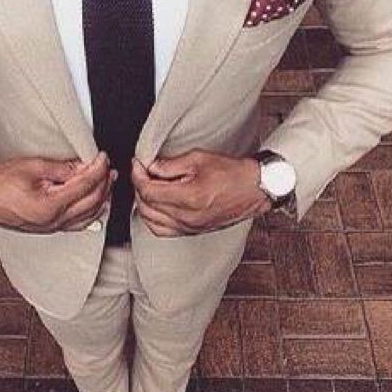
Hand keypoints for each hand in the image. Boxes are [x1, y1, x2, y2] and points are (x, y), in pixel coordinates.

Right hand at [0, 150, 116, 232]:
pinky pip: (78, 224)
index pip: (85, 186)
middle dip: (104, 183)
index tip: (103, 156)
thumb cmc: (1, 180)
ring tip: (107, 181)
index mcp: (50, 206)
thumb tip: (83, 166)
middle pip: (92, 202)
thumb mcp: (34, 166)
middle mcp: (53, 221)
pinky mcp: (49, 228)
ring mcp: (52, 228)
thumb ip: (62, 168)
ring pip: (89, 216)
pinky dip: (91, 212)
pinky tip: (96, 203)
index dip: (97, 169)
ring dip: (101, 198)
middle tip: (108, 166)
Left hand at [131, 148, 271, 236]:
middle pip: (147, 206)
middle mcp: (187, 218)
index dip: (138, 175)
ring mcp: (189, 228)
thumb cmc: (232, 173)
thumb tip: (151, 167)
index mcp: (188, 198)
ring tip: (147, 187)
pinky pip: (162, 231)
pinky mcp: (193, 232)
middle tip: (141, 172)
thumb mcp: (199, 159)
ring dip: (144, 203)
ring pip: (151, 221)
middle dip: (138, 187)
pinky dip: (152, 219)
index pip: (149, 190)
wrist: (254, 189)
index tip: (137, 164)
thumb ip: (171, 164)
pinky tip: (155, 206)